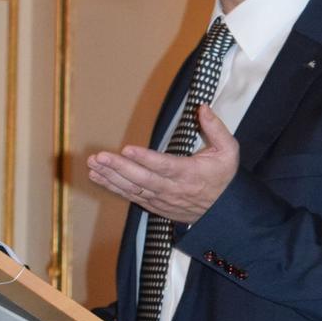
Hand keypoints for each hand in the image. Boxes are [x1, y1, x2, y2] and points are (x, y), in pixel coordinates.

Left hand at [85, 104, 238, 223]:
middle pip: (142, 179)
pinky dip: (113, 187)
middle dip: (119, 168)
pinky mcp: (154, 205)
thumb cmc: (224, 178)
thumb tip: (203, 108)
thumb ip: (216, 128)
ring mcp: (162, 199)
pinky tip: (98, 176)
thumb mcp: (228, 151)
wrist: (223, 212)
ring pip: (133, 189)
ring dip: (111, 177)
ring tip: (93, 164)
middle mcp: (173, 189)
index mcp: (190, 174)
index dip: (146, 159)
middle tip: (99, 157)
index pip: (165, 166)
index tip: (128, 150)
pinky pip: (131, 196)